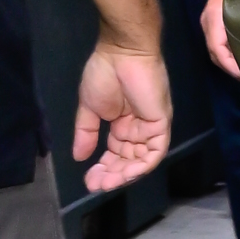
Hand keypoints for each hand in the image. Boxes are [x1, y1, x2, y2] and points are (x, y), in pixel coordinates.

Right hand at [73, 45, 171, 190]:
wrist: (121, 53)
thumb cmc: (105, 74)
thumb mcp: (90, 108)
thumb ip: (86, 133)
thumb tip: (78, 156)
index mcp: (122, 124)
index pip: (116, 153)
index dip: (104, 168)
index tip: (89, 181)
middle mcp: (138, 129)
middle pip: (128, 160)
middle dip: (112, 175)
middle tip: (96, 185)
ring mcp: (151, 127)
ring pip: (141, 160)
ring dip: (125, 174)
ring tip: (107, 183)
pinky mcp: (161, 124)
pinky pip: (155, 152)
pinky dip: (142, 165)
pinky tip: (125, 174)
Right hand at [200, 0, 239, 79]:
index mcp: (213, 20)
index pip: (218, 53)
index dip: (234, 69)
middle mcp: (208, 22)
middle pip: (216, 56)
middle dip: (234, 70)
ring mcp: (210, 20)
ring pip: (217, 50)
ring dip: (233, 62)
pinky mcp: (215, 18)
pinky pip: (220, 42)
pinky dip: (232, 52)